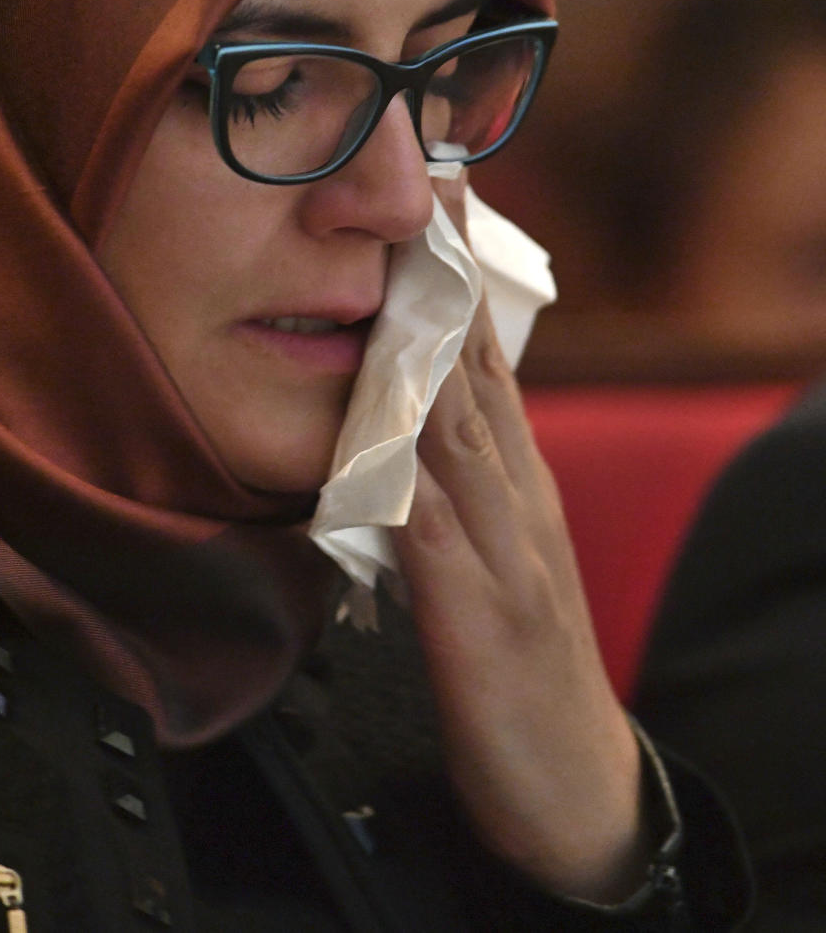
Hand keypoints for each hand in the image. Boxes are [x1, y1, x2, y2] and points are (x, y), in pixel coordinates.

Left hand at [393, 178, 651, 901]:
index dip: (460, 273)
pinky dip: (416, 474)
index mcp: (514, 476)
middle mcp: (517, 494)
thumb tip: (399, 404)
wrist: (576, 786)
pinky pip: (442, 533)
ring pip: (465, 428)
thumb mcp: (492, 547)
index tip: (441, 190)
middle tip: (431, 180)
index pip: (483, 354)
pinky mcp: (486, 616)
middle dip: (451, 275)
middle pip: (479, 368)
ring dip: (436, 344)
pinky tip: (389, 428)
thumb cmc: (519, 659)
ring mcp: (509, 550)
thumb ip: (450, 477)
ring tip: (407, 265)